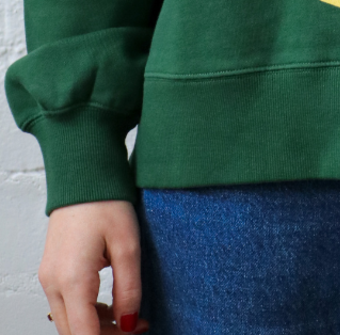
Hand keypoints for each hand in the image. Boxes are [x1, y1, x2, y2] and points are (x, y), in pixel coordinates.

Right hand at [38, 200, 149, 334]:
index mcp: (72, 279)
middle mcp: (53, 283)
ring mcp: (49, 278)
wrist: (83, 173)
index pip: (85, 334)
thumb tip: (130, 323)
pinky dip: (87, 313)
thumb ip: (129, 288)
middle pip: (75, 333)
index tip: (138, 331)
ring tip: (130, 315)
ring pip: (69, 322)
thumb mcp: (128, 244)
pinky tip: (111, 305)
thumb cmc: (106, 201)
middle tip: (139, 324)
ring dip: (97, 327)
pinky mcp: (51, 271)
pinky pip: (66, 306)